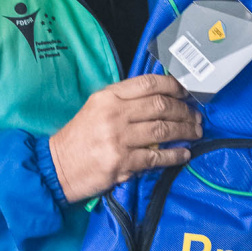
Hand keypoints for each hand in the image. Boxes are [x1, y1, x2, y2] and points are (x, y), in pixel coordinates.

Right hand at [49, 75, 201, 202]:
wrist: (56, 167)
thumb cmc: (78, 137)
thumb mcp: (96, 108)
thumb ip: (124, 100)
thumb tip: (160, 97)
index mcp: (108, 97)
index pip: (148, 83)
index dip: (173, 85)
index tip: (186, 92)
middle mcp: (114, 114)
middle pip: (161, 106)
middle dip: (184, 111)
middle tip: (196, 116)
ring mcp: (118, 139)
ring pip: (163, 130)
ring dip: (185, 131)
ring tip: (195, 132)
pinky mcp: (121, 163)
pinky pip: (157, 157)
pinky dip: (175, 155)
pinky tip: (184, 153)